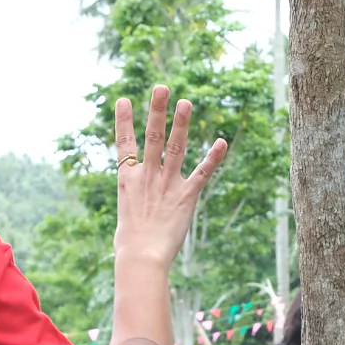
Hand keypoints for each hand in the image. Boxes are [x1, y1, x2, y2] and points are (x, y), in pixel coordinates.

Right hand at [113, 87, 228, 268]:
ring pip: (175, 147)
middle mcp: (147, 176)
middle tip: (161, 87)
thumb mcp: (126, 214)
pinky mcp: (186, 197)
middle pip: (151, 137)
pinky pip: (202, 173)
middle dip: (156, 110)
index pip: (123, 144)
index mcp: (127, 180)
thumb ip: (134, 199)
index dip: (123, 121)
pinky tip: (221, 142)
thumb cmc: (130, 244)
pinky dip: (213, 158)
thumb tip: (135, 201)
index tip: (123, 100)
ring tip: (186, 102)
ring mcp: (167, 184)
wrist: (141, 257)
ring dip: (181, 123)